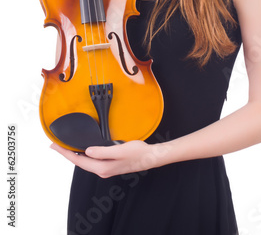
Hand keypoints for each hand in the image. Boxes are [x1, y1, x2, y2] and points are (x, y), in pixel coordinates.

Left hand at [50, 140, 170, 178]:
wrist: (150, 157)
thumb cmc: (137, 153)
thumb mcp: (120, 150)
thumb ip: (103, 151)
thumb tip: (87, 151)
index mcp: (102, 167)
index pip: (79, 161)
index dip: (66, 153)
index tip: (55, 146)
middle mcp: (102, 170)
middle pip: (79, 162)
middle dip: (67, 154)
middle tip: (55, 146)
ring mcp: (106, 168)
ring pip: (85, 162)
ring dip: (74, 154)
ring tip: (65, 147)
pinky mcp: (109, 164)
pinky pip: (92, 160)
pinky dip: (83, 154)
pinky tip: (82, 150)